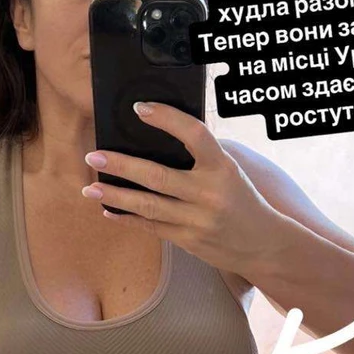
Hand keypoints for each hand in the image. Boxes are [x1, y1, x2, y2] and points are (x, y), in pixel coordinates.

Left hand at [81, 102, 271, 274]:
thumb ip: (201, 158)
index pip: (195, 135)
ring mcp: (198, 220)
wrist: (262, 244)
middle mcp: (210, 194)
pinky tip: (108, 210)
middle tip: (95, 156)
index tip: (140, 108)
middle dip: (122, 166)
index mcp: (223, 168)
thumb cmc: (242, 200)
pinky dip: (128, 218)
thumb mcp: (230, 172)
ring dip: (115, 196)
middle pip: (158, 176)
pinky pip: (152, 227)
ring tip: (91, 188)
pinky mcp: (188, 241)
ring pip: (148, 206)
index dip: (167, 119)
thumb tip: (154, 141)